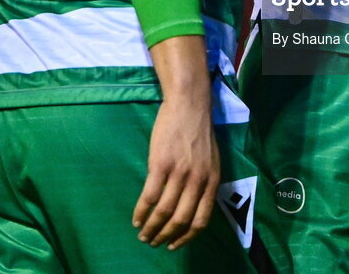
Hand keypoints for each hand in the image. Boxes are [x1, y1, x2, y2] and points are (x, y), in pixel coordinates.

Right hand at [133, 38, 219, 249]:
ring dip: (151, 228)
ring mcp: (179, 173)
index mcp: (212, 180)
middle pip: (181, 220)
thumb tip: (195, 207)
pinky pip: (150, 197)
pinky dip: (141, 212)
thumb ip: (205, 182)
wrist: (189, 104)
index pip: (201, 220)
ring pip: (164, 212)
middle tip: (153, 242)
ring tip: (143, 234)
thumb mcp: (212, 159)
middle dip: (166, 237)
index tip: (174, 245)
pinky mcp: (160, 165)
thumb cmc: (199, 130)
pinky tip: (136, 218)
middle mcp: (197, 180)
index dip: (186, 238)